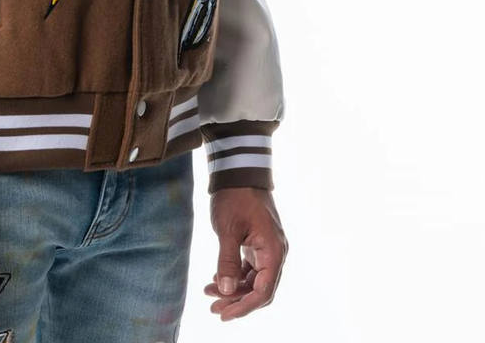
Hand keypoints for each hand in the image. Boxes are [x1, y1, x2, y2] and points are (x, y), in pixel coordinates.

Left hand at [204, 187, 287, 320]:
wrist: (238, 171)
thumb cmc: (235, 197)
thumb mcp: (228, 229)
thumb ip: (227, 261)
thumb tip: (224, 290)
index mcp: (273, 252)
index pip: (263, 291)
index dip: (244, 306)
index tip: (224, 313)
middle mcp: (274, 253)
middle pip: (259, 289)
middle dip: (237, 301)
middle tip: (214, 308)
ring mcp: (267, 248)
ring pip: (253, 280)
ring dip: (233, 289)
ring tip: (209, 293)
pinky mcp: (257, 243)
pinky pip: (249, 268)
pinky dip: (234, 275)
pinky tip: (215, 278)